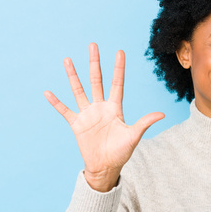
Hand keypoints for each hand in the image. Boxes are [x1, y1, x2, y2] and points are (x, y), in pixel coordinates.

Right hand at [44, 43, 164, 190]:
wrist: (106, 167)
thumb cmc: (121, 152)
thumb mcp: (134, 136)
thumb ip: (144, 123)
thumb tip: (162, 114)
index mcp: (115, 108)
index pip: (117, 83)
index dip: (118, 68)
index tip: (119, 51)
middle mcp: (100, 107)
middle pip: (96, 80)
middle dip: (94, 63)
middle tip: (93, 45)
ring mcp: (87, 114)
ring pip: (79, 90)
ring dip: (73, 76)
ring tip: (67, 60)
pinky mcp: (77, 124)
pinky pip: (64, 111)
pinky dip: (56, 102)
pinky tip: (48, 92)